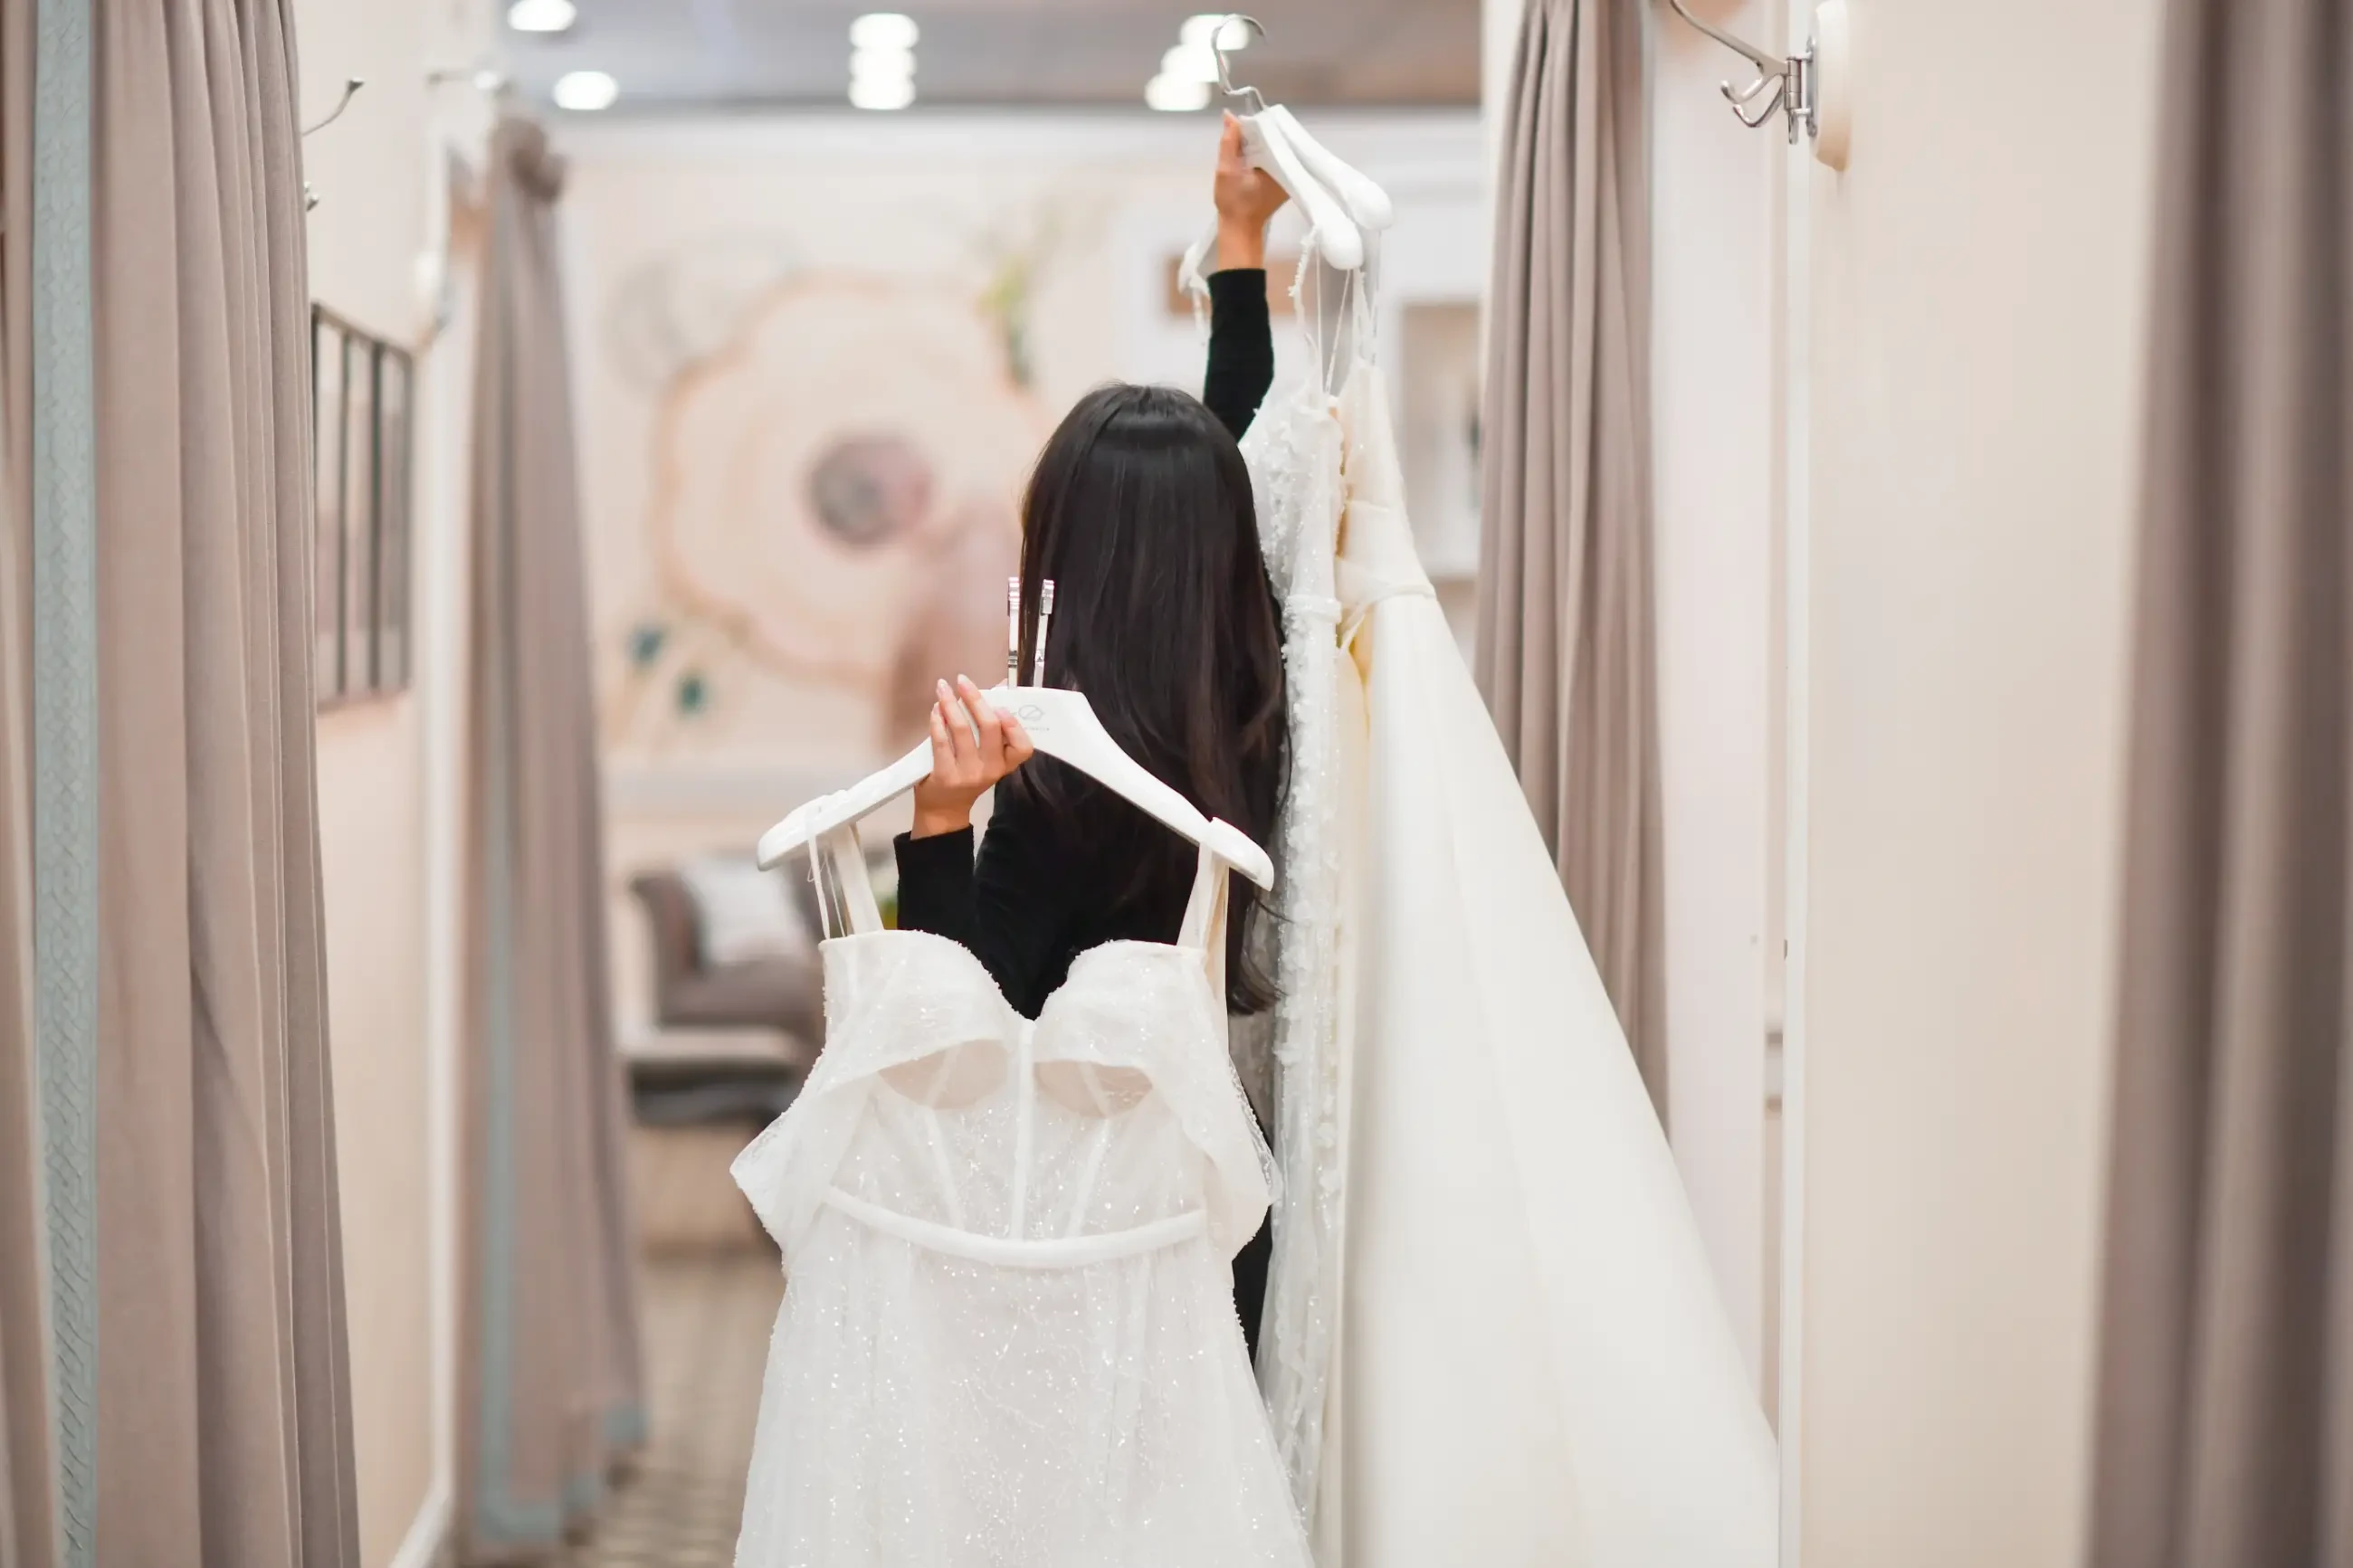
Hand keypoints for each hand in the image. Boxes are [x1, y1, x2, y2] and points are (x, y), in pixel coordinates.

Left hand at [910, 676, 1033, 837]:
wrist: (945, 809)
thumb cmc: (969, 777)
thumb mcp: (988, 760)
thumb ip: (992, 732)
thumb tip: (996, 688)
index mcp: (1005, 765)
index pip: (1023, 747)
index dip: (1014, 725)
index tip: (1000, 707)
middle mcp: (990, 769)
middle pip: (989, 727)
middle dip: (975, 699)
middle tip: (963, 681)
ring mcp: (967, 773)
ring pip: (961, 729)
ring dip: (950, 703)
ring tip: (943, 688)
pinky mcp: (945, 774)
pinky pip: (940, 740)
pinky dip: (937, 720)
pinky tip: (935, 710)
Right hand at [1213, 112, 1285, 270]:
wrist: (1240, 229)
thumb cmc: (1234, 203)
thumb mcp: (1226, 170)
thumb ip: (1229, 142)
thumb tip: (1230, 116)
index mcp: (1282, 164)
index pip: (1275, 133)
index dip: (1258, 125)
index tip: (1243, 126)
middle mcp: (1291, 167)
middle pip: (1276, 139)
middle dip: (1258, 134)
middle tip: (1240, 135)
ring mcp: (1288, 174)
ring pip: (1274, 148)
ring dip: (1259, 144)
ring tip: (1243, 144)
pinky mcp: (1282, 180)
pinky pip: (1274, 158)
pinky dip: (1262, 154)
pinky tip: (1250, 155)